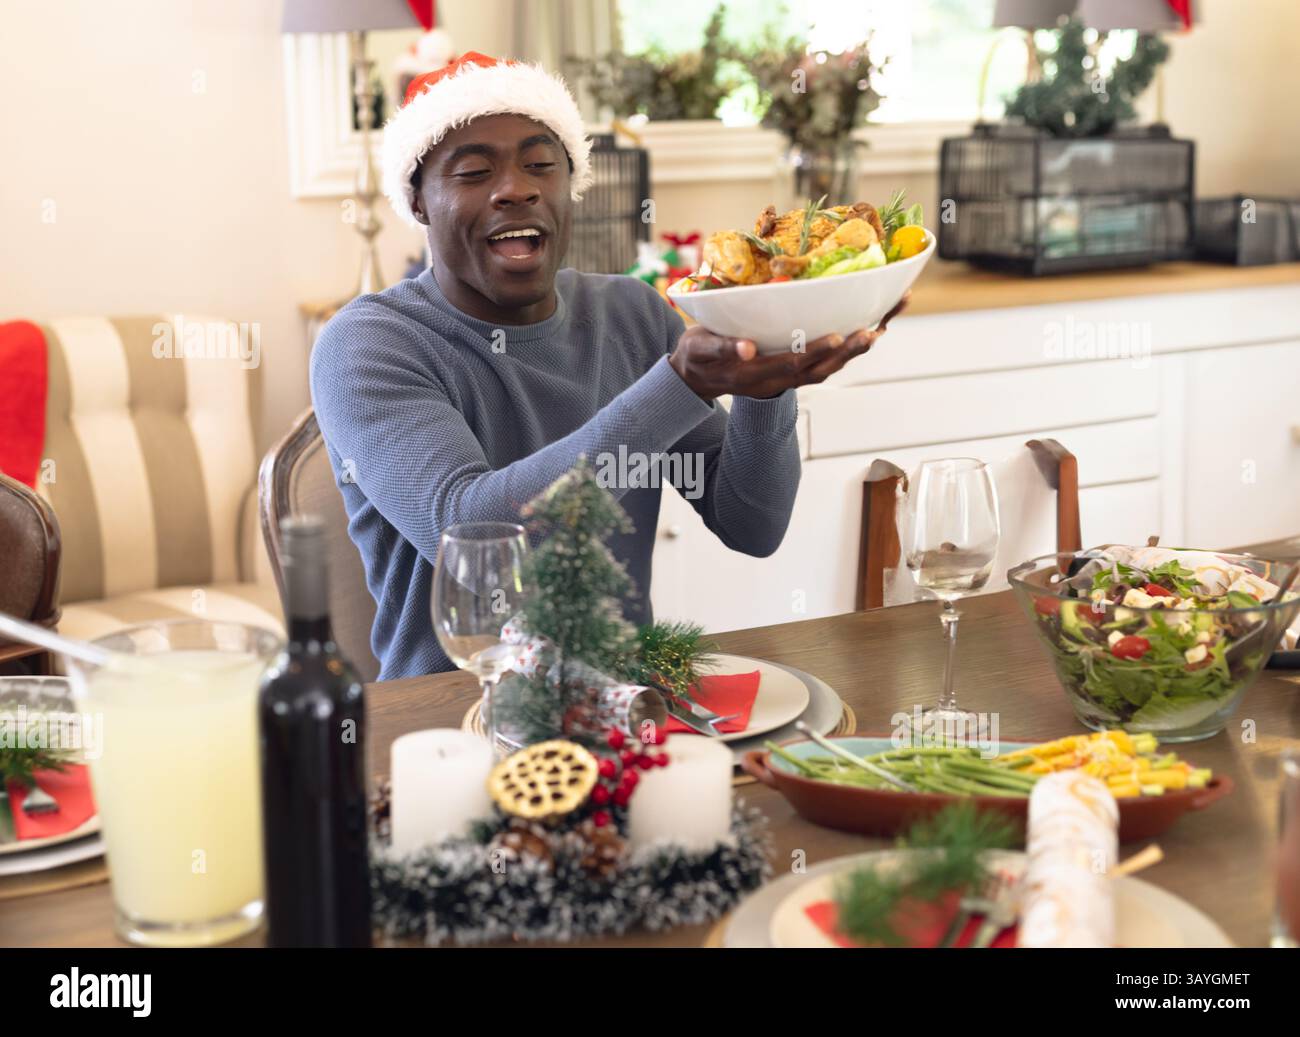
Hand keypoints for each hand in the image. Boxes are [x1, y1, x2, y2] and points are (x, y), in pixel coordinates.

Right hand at [669, 294, 908, 400]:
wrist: (696, 378)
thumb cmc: (696, 356)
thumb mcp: (700, 349)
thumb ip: (723, 348)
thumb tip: (748, 349)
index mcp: (755, 375)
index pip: (791, 365)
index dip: (816, 352)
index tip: (837, 337)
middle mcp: (776, 380)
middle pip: (819, 369)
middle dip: (848, 351)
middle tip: (873, 331)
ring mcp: (785, 378)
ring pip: (826, 367)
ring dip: (854, 350)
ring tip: (881, 326)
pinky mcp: (791, 370)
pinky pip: (824, 361)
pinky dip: (847, 347)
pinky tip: (868, 326)